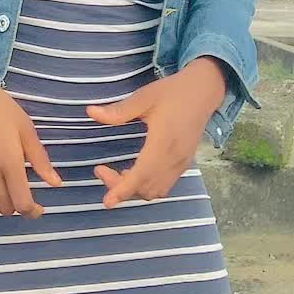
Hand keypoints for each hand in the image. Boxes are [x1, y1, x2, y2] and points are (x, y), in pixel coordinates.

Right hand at [0, 51, 62, 216]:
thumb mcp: (27, 130)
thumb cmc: (2, 109)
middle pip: (6, 209)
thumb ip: (40, 160)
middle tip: (24, 192)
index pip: (21, 204)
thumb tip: (56, 184)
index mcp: (9, 163)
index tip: (39, 208)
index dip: (33, 212)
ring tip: (6, 187)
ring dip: (0, 203)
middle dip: (18, 206)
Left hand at [87, 58, 226, 209]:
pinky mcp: (185, 163)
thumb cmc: (173, 92)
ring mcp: (181, 163)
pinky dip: (148, 187)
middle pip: (146, 188)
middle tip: (101, 170)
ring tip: (117, 173)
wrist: (204, 91)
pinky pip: (166, 185)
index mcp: (163, 143)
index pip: (141, 175)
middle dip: (122, 188)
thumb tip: (90, 112)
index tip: (107, 202)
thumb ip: (118, 110)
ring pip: (157, 191)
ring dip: (135, 190)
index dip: (122, 190)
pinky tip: (135, 173)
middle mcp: (174, 159)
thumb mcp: (144, 97)